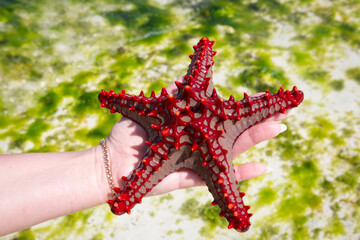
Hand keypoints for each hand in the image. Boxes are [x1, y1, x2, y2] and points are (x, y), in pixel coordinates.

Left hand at [103, 79, 288, 196]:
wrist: (116, 161)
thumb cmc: (130, 133)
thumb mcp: (153, 107)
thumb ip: (171, 96)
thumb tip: (184, 80)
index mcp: (193, 126)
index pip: (223, 114)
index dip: (243, 106)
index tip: (264, 95)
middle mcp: (200, 141)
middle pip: (235, 131)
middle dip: (259, 121)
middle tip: (282, 112)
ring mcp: (200, 159)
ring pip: (234, 149)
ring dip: (257, 140)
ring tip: (279, 128)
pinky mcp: (195, 177)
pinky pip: (222, 177)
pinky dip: (244, 174)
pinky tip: (264, 167)